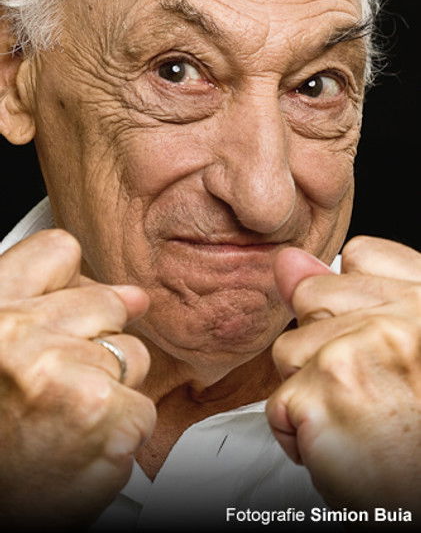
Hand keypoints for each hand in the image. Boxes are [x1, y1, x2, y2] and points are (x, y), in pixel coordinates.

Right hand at [0, 230, 155, 529]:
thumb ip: (58, 311)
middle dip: (100, 345)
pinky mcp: (101, 412)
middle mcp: (20, 333)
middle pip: (110, 302)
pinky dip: (122, 433)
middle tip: (61, 388)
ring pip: (135, 354)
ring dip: (114, 391)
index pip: (57, 251)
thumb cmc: (0, 434)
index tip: (81, 313)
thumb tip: (134, 295)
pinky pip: (144, 407)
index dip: (77, 283)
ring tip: (67, 421)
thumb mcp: (5, 354)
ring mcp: (61, 370)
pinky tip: (83, 449)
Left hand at [266, 236, 420, 514]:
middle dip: (325, 342)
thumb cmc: (420, 424)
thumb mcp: (410, 338)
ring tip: (359, 418)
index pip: (358, 256)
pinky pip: (278, 403)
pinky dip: (300, 433)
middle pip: (311, 299)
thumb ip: (356, 290)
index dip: (351, 298)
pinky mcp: (321, 399)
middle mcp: (395, 318)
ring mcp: (355, 355)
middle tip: (371, 387)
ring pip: (288, 351)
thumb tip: (288, 260)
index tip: (369, 336)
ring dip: (311, 390)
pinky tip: (344, 445)